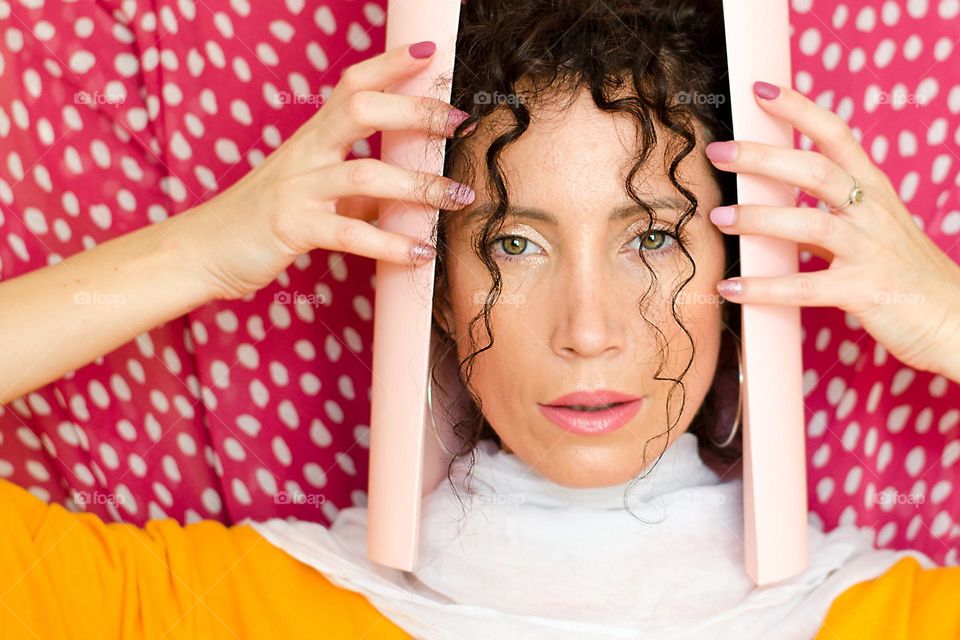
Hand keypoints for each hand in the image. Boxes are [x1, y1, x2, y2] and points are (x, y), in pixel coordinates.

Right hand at [179, 40, 475, 300]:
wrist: (203, 250)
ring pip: (366, 175)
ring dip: (420, 185)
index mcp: (311, 138)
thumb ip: (357, 189)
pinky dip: (392, 244)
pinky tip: (421, 253)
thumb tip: (407, 193)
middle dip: (415, 112)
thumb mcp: (312, 192)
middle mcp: (305, 154)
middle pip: (362, 110)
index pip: (352, 85)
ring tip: (459, 196)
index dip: (389, 64)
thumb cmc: (262, 218)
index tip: (428, 52)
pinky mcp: (292, 228)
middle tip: (459, 123)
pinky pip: (351, 234)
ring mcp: (297, 189)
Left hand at [706, 81, 959, 380]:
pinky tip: (730, 287)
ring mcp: (870, 250)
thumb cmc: (904, 274)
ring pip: (809, 223)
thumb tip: (772, 207)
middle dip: (763, 158)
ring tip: (718, 217)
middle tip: (717, 152)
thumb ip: (825, 217)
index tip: (761, 90)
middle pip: (815, 171)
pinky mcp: (864, 291)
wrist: (954, 319)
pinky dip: (763, 288)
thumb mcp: (869, 232)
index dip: (799, 109)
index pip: (836, 135)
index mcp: (873, 190)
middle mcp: (873, 212)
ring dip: (758, 218)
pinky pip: (804, 287)